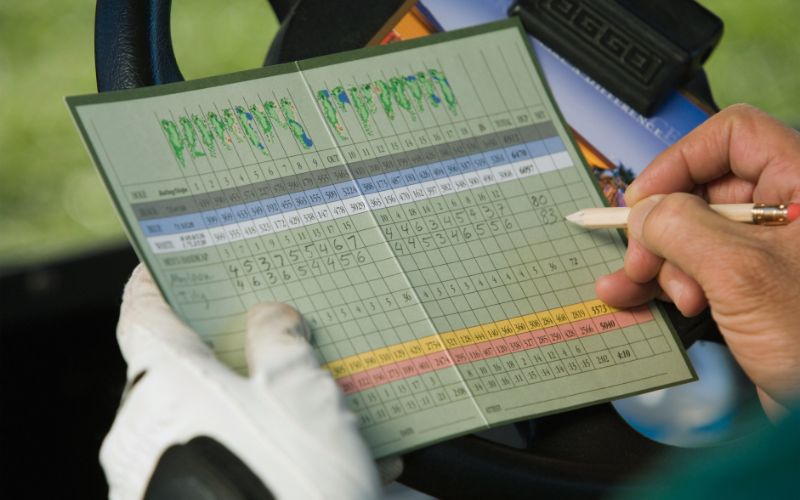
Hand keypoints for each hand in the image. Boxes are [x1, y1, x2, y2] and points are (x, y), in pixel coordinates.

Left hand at [101, 265, 381, 498]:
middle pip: (179, 369)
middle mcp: (144, 432)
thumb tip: (270, 319)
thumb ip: (279, 338)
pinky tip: (329, 457)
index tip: (167, 264)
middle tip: (272, 331)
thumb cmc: (291, 480)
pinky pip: (220, 461)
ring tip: (324, 407)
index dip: (155, 282)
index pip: (142, 313)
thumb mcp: (299, 390)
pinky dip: (264, 451)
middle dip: (230, 350)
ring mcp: (154, 478)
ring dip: (261, 406)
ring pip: (208, 419)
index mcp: (164, 386)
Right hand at [595, 104, 799, 417]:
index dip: (682, 160)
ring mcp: (767, 254)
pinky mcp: (750, 289)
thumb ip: (682, 229)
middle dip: (662, 228)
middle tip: (640, 261)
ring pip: (691, 233)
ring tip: (637, 288)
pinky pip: (694, 269)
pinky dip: (662, 282)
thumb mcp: (742, 275)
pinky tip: (630, 295)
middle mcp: (787, 212)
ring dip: (657, 262)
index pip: (734, 137)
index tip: (645, 199)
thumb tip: (646, 211)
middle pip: (702, 190)